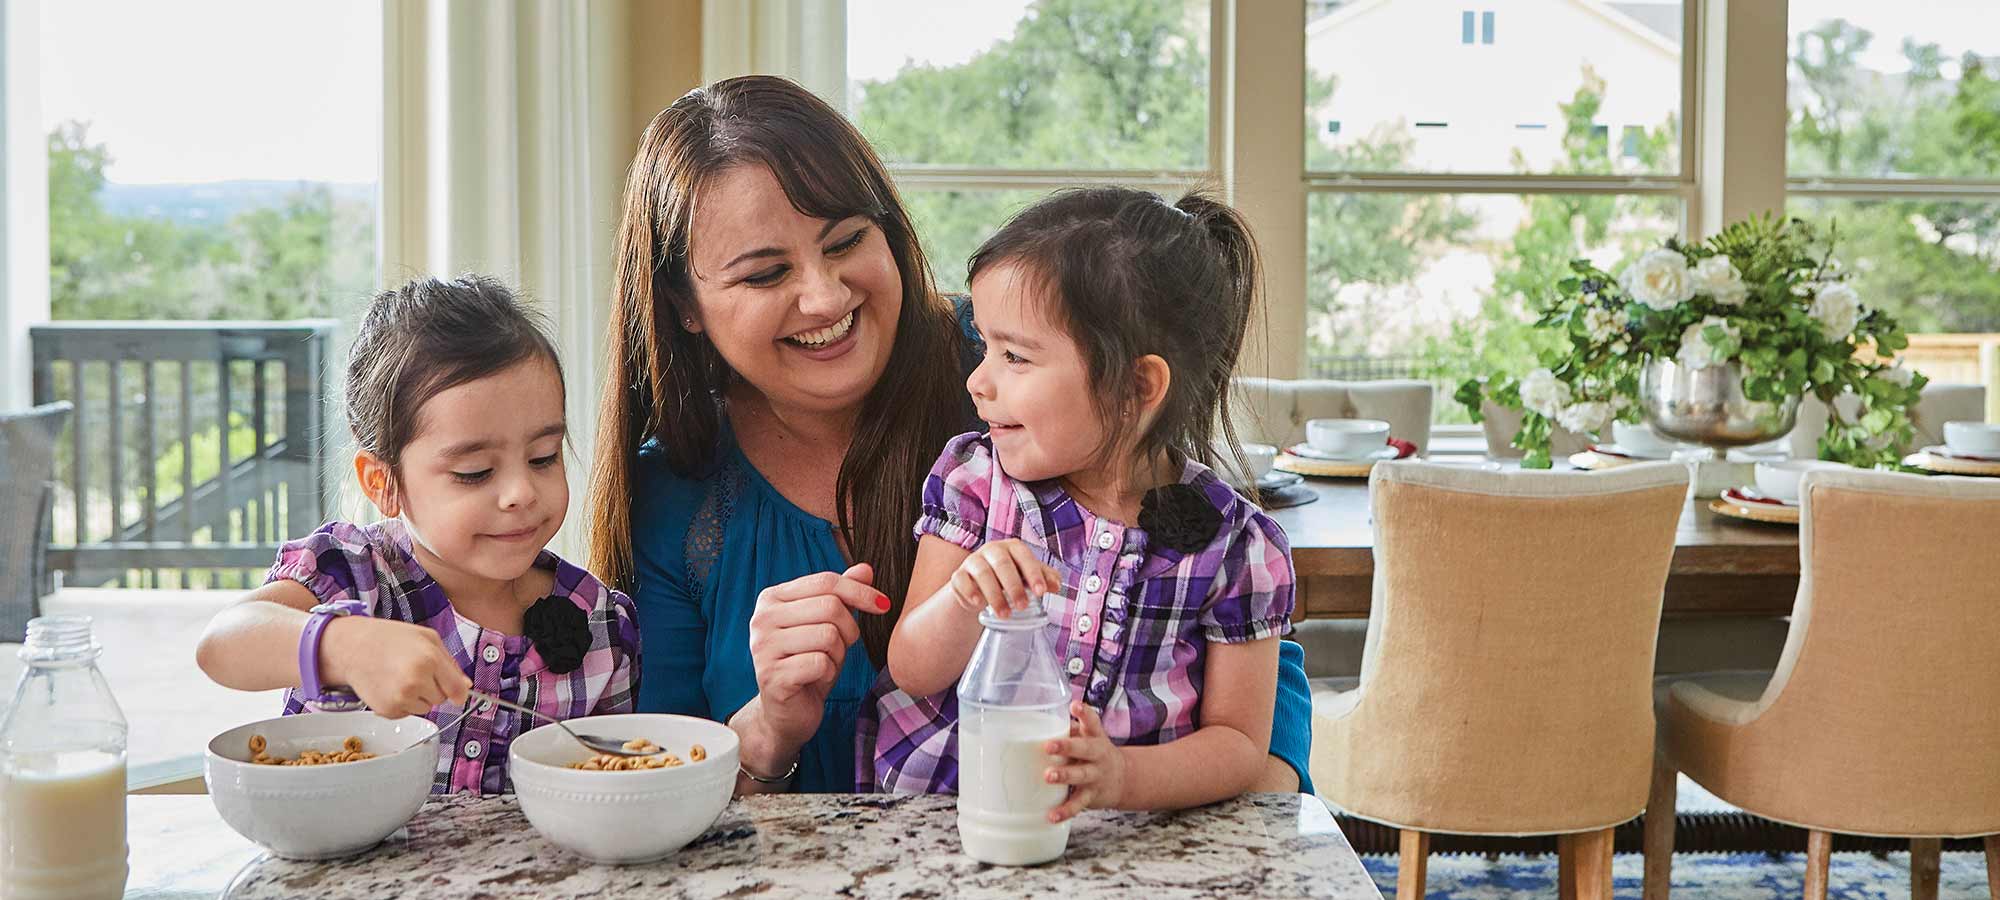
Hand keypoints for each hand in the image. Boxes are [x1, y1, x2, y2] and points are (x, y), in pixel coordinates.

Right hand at [319, 616, 471, 718]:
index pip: (458, 690)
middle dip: (434, 687)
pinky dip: (403, 703)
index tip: (457, 691)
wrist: (352, 647)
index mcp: (429, 660)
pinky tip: (391, 686)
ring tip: (401, 677)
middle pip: (442, 699)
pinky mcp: (388, 711)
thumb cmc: (390, 638)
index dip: (459, 691)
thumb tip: (466, 687)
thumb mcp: (427, 638)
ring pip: (426, 708)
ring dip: (418, 697)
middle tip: (415, 670)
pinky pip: (408, 713)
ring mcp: (400, 698)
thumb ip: (451, 663)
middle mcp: (415, 681)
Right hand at [746, 563, 887, 745]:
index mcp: (772, 598)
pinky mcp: (772, 676)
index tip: (883, 605)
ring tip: (825, 663)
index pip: (825, 581)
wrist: (787, 712)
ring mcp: (763, 648)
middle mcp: (761, 619)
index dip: (860, 591)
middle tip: (842, 647)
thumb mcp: (828, 625)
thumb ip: (842, 595)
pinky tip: (816, 678)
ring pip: (828, 635)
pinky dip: (829, 672)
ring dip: (838, 653)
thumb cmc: (808, 663)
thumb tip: (866, 569)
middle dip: (849, 629)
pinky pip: (821, 663)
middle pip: (830, 607)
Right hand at [946, 539, 1059, 617]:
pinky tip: (978, 604)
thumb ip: (1044, 578)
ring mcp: (973, 561)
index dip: (1033, 573)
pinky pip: (961, 579)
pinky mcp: (959, 575)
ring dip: (994, 595)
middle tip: (1022, 607)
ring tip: (1004, 614)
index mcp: (1012, 548)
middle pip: (1002, 564)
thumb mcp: (1027, 577)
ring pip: (982, 572)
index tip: (1041, 592)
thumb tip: (1056, 585)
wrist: (980, 588)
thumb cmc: (1009, 579)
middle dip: (1014, 586)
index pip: (1024, 556)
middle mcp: (992, 550)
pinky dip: (970, 591)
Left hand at [1044, 700, 1126, 821]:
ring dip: (1065, 775)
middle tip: (1048, 746)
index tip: (1075, 705)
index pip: (1092, 722)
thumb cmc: (1095, 754)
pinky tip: (1051, 815)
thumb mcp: (1089, 738)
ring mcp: (1096, 776)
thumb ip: (1068, 731)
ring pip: (1081, 775)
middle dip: (1067, 747)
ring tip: (1048, 776)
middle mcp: (1098, 755)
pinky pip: (1078, 804)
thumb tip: (1037, 724)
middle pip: (1085, 749)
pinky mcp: (1092, 796)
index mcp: (1096, 737)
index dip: (1084, 713)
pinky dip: (1065, 810)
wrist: (1123, 779)